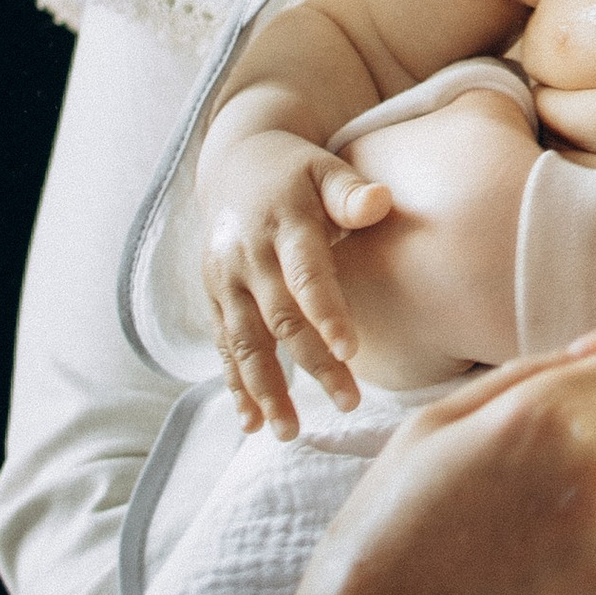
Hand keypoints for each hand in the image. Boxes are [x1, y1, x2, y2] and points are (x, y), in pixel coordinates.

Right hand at [200, 125, 394, 430]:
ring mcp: (225, 280)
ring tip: (290, 431)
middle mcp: (248, 256)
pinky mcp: (214, 298)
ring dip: (266, 389)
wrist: (234, 163)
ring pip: (244, 342)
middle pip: (279, 319)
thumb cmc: (298, 171)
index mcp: (282, 225)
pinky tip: (250, 422)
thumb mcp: (325, 168)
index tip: (350, 351)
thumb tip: (381, 201)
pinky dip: (235, 386)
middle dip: (312, 364)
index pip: (305, 275)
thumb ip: (352, 191)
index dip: (326, 313)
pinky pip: (223, 347)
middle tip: (349, 402)